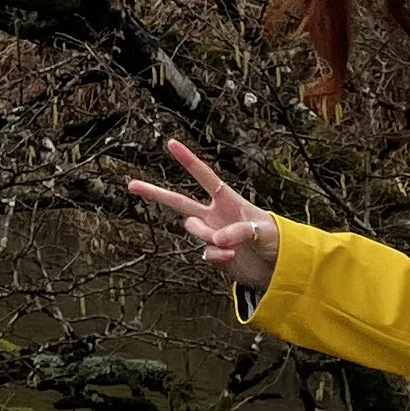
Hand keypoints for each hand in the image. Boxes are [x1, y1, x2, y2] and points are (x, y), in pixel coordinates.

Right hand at [127, 138, 278, 293]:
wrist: (278, 267)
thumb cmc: (275, 239)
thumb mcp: (262, 229)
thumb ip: (237, 231)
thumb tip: (215, 240)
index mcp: (227, 199)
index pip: (203, 176)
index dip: (187, 159)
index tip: (170, 143)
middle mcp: (214, 214)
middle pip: (178, 201)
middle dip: (154, 192)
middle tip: (131, 184)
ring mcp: (211, 234)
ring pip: (192, 228)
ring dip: (204, 234)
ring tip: (227, 244)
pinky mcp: (213, 254)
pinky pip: (205, 253)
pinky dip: (216, 255)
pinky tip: (231, 257)